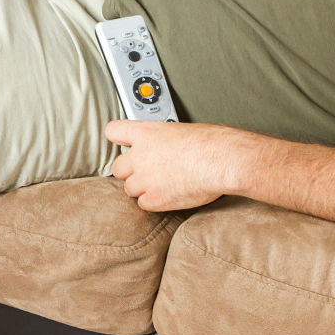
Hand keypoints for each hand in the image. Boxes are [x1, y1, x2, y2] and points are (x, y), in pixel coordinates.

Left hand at [105, 120, 250, 211]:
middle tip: (146, 171)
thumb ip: (162, 139)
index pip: (113, 132)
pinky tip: (168, 196)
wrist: (221, 160)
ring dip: (141, 188)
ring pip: (129, 189)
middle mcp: (139, 156)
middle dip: (130, 171)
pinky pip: (143, 204)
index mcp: (145, 133)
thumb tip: (164, 146)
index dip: (118, 139)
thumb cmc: (210, 143)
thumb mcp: (180, 130)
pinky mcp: (153, 200)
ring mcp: (144, 179)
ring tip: (161, 184)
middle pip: (117, 167)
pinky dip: (153, 202)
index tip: (123, 143)